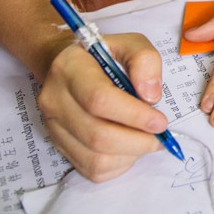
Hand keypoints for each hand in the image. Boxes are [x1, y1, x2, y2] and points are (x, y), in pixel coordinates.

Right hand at [35, 32, 166, 181]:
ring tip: (147, 140)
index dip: (134, 115)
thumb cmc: (103, 56)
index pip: (99, 100)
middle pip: (97, 136)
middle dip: (137, 141)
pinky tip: (129, 147)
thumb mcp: (129, 43)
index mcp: (70, 68)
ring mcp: (53, 127)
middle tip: (159, 136)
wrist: (66, 66)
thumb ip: (145, 60)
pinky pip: (92, 169)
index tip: (160, 121)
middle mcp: (55, 100)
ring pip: (95, 158)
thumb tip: (151, 97)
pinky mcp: (59, 145)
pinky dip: (119, 164)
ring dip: (130, 155)